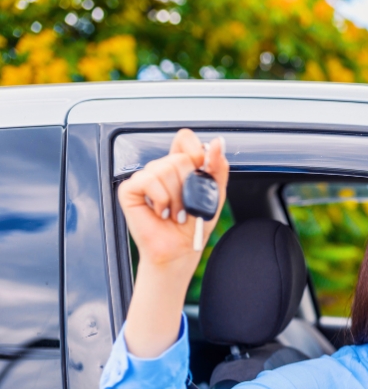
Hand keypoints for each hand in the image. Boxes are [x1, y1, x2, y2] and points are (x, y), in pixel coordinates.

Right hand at [119, 129, 228, 358]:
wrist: (181, 250)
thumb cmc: (195, 224)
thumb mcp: (215, 194)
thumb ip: (218, 167)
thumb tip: (217, 142)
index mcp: (181, 166)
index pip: (184, 139)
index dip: (195, 150)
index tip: (202, 169)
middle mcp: (161, 168)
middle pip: (179, 158)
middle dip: (190, 186)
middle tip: (187, 206)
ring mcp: (144, 178)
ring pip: (165, 169)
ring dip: (177, 197)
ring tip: (175, 212)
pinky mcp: (130, 190)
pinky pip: (147, 180)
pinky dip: (161, 199)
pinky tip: (160, 212)